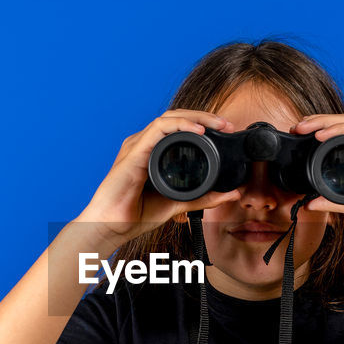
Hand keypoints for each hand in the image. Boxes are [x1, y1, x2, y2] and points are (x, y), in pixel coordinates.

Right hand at [75, 109, 243, 248]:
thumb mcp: (178, 204)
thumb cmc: (135, 215)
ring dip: (197, 117)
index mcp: (152, 151)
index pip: (179, 127)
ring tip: (217, 124)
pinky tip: (198, 131)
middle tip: (227, 125)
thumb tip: (232, 194)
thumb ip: (204, 198)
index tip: (226, 131)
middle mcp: (144, 143)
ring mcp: (138, 145)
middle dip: (205, 116)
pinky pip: (158, 129)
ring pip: (169, 117)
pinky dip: (180, 125)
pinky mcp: (134, 152)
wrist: (111, 227)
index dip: (204, 123)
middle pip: (176, 117)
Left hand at [291, 114, 343, 248]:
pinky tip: (324, 134)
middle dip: (318, 121)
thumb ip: (333, 202)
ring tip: (306, 126)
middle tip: (296, 126)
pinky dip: (342, 131)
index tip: (298, 136)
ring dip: (326, 121)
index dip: (319, 132)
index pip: (341, 137)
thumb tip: (309, 203)